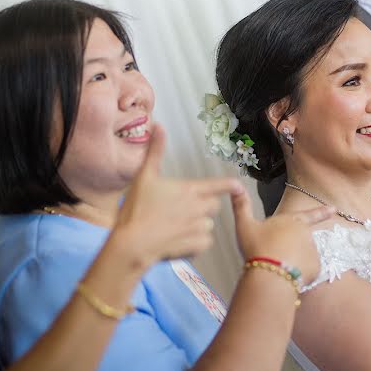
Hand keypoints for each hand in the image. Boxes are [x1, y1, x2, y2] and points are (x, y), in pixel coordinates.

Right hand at [113, 123, 235, 266]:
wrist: (132, 243)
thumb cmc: (136, 208)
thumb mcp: (144, 175)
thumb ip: (155, 150)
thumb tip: (159, 125)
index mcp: (190, 190)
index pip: (220, 185)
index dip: (230, 185)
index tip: (238, 186)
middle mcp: (198, 208)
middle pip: (213, 205)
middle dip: (203, 206)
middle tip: (182, 208)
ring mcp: (198, 227)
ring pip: (208, 224)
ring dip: (198, 225)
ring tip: (175, 226)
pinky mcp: (196, 245)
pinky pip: (204, 242)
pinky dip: (195, 243)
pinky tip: (178, 241)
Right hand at [232, 189, 333, 282]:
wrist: (269, 274)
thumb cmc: (257, 248)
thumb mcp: (244, 225)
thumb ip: (241, 205)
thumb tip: (235, 186)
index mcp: (291, 221)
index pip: (310, 214)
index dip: (322, 212)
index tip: (334, 209)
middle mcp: (306, 233)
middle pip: (300, 242)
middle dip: (290, 250)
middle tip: (272, 258)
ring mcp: (313, 251)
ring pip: (303, 258)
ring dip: (293, 262)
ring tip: (276, 268)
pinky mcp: (316, 268)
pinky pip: (307, 272)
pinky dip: (298, 275)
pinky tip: (285, 276)